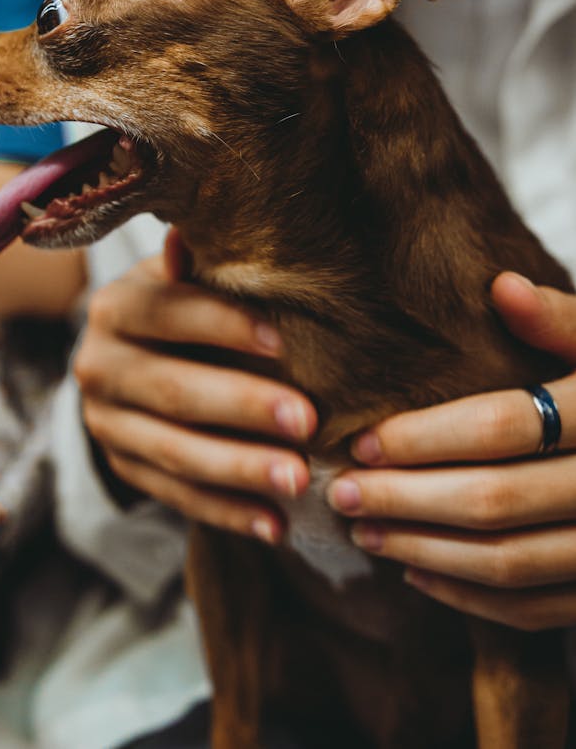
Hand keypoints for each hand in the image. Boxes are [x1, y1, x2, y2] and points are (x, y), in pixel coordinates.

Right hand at [75, 228, 317, 541]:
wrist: (129, 359)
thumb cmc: (182, 305)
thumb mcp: (182, 277)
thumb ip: (195, 265)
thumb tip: (186, 240)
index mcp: (115, 308)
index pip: (167, 313)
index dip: (222, 325)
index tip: (282, 342)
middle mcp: (98, 365)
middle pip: (173, 389)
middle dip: (242, 407)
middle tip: (306, 421)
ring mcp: (106, 424)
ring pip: (174, 451)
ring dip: (240, 469)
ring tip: (299, 480)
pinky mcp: (123, 467)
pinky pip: (176, 496)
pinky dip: (227, 511)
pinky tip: (274, 523)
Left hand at [327, 272, 575, 629]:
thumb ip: (560, 320)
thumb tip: (501, 287)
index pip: (502, 426)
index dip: (426, 436)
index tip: (362, 440)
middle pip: (496, 499)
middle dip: (406, 498)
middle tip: (342, 492)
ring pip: (509, 562)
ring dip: (425, 550)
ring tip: (363, 532)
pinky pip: (534, 608)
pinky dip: (469, 598)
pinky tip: (416, 571)